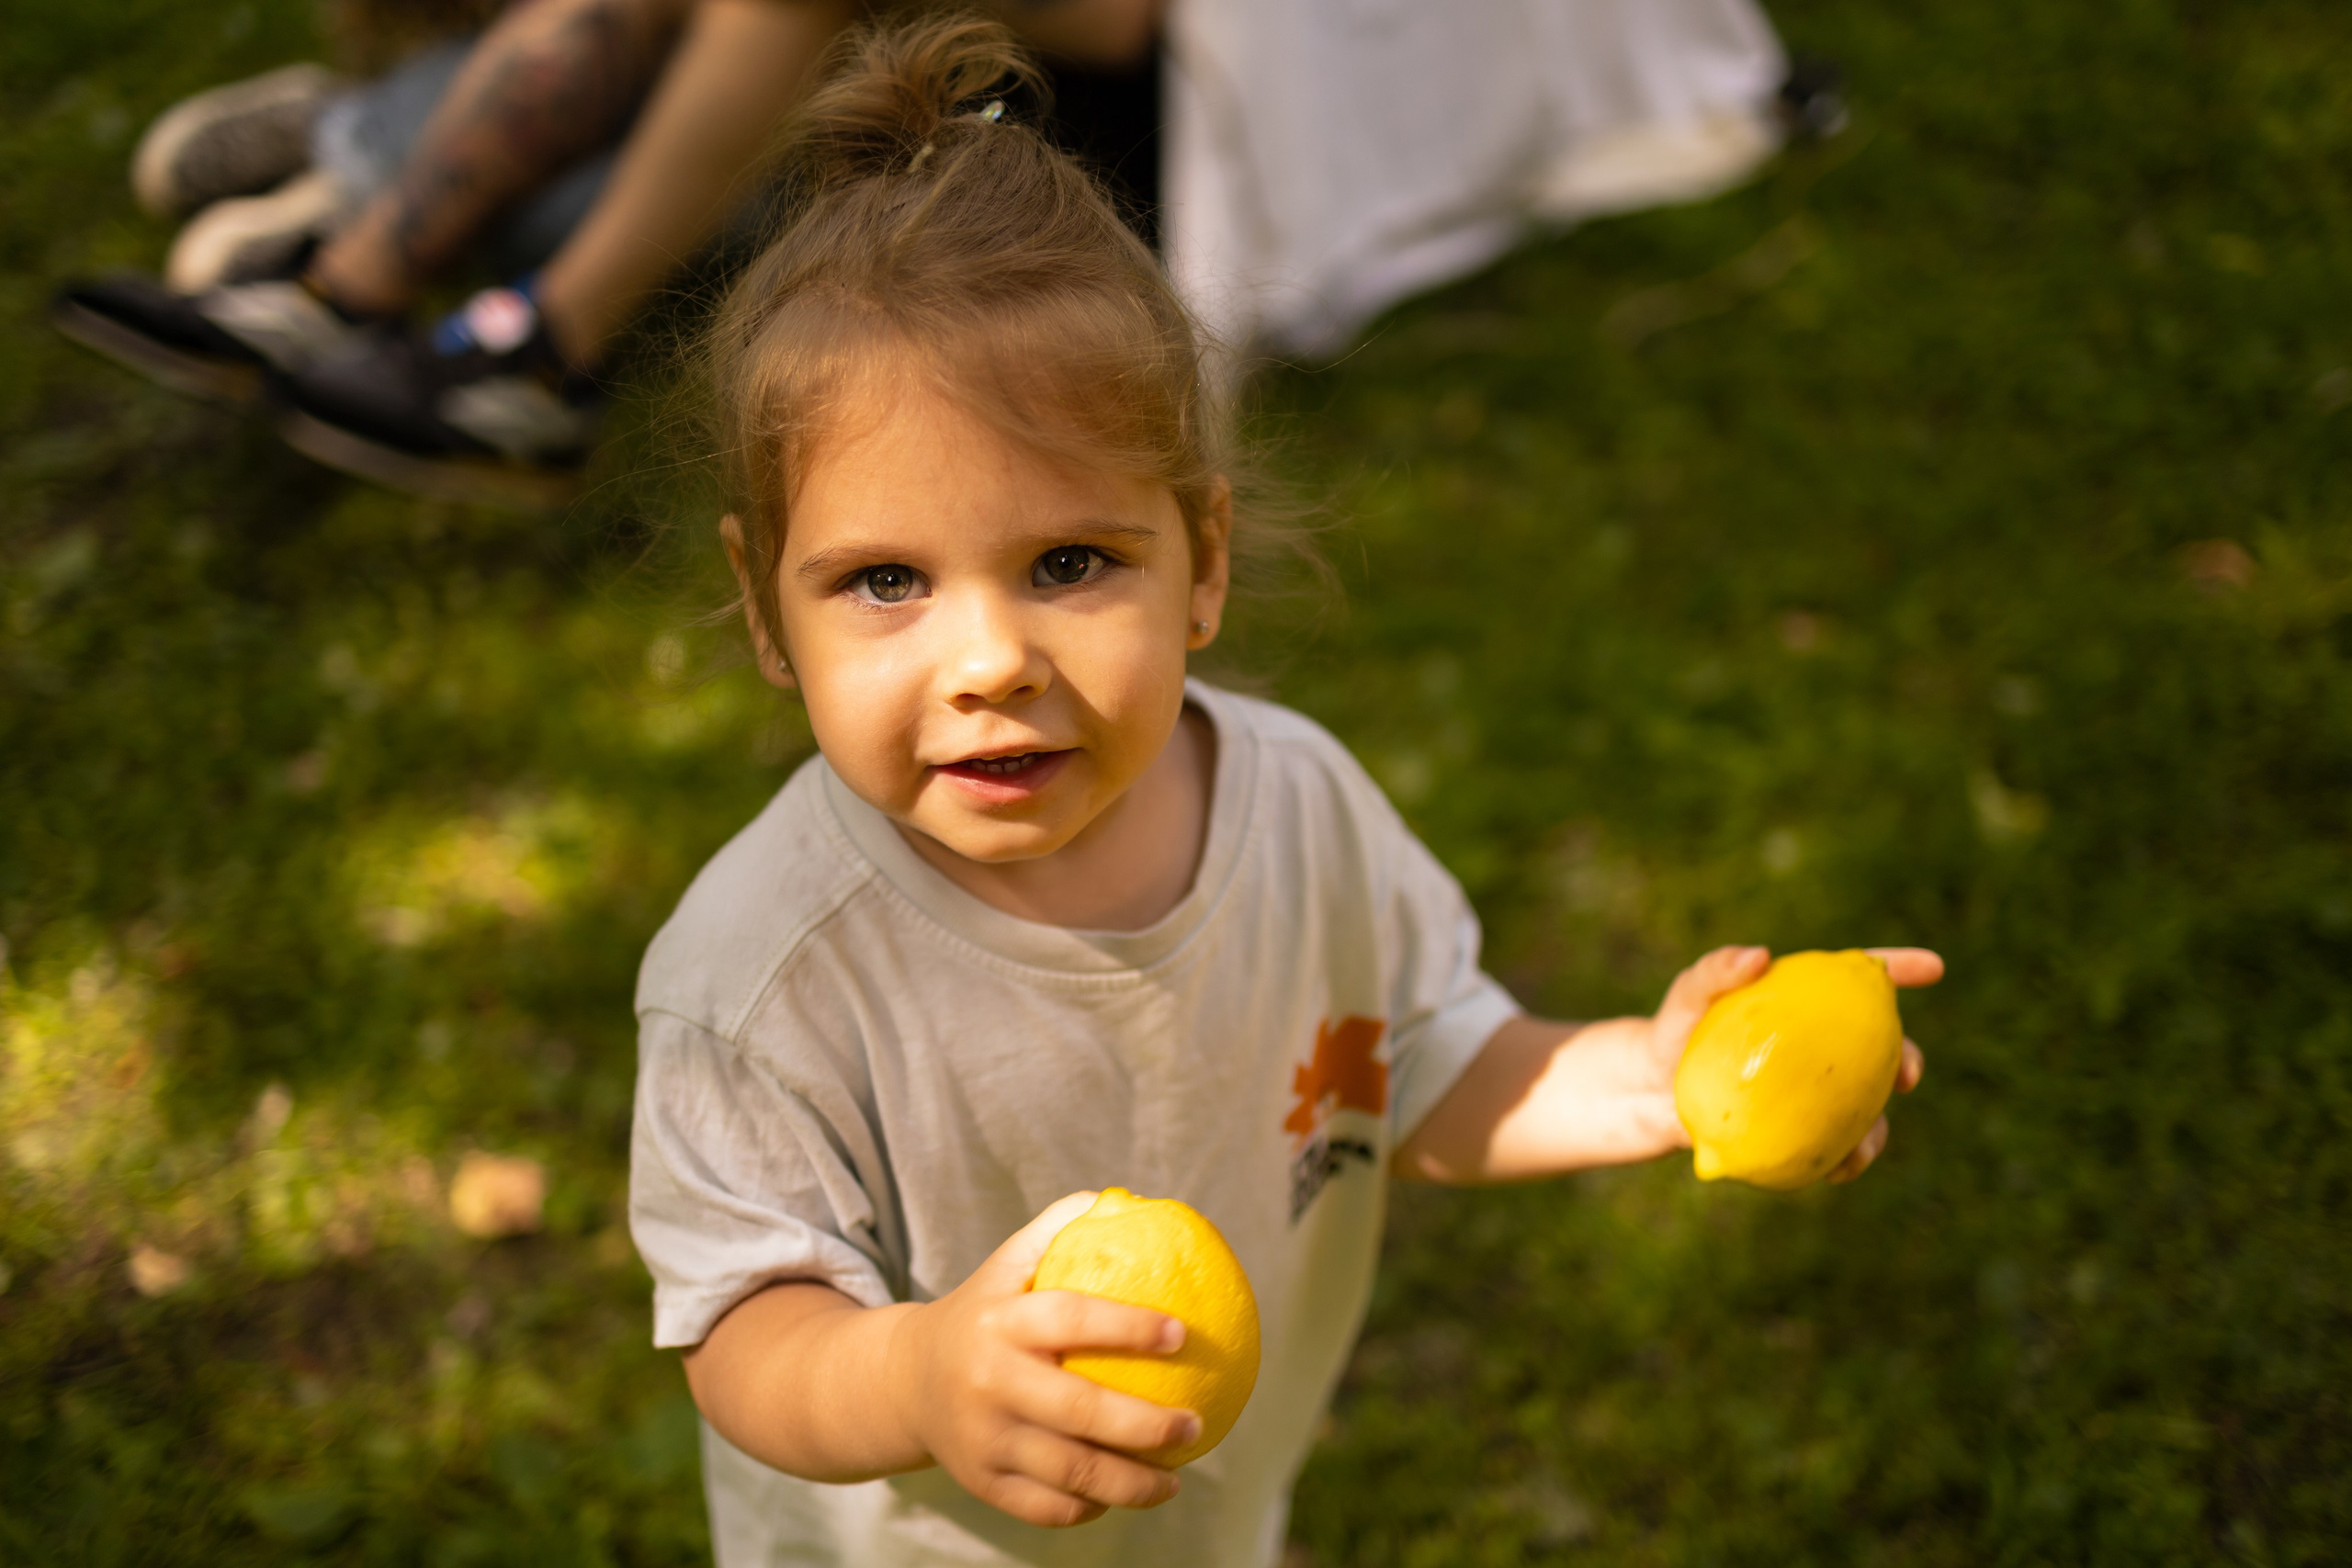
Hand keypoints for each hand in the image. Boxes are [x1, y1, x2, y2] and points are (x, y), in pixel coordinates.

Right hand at [886, 1193, 1202, 1527]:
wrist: (906, 1380)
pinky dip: (1090, 1507)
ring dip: (1133, 1483)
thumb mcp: (1008, 1262)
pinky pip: (1046, 1507)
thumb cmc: (985, 1311)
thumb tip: (1126, 1198)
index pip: (1070, 1318)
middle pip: (1077, 1411)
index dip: (1128, 1326)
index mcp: (1001, 1321)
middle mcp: (989, 1381)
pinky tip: (1124, 1495)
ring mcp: (983, 1438)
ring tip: (1175, 1479)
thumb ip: (1060, 1227)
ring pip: (1069, 1472)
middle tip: (1195, 1422)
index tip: (1182, 1333)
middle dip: (1146, 1425)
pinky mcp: (981, 1482)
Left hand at [1648, 945, 1940, 1181]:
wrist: (1648, 1092)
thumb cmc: (1673, 1032)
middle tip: (1908, 1074)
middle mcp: (1819, 1046)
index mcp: (1804, 1002)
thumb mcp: (1686, 998)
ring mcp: (1812, 1091)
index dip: (1897, 969)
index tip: (1931, 968)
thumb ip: (1714, 972)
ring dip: (1881, 1125)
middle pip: (1881, 1048)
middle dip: (1909, 1058)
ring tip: (1867, 1142)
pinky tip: (1837, 1169)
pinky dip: (1844, 1158)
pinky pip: (1833, 1146)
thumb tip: (1757, 956)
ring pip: (1867, 1106)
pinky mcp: (1799, 1130)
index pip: (1858, 980)